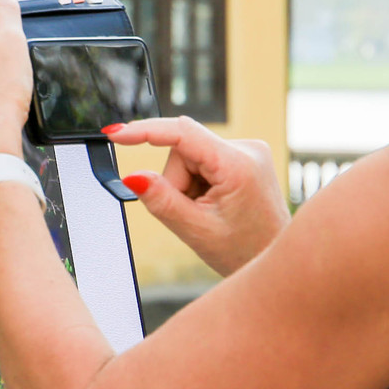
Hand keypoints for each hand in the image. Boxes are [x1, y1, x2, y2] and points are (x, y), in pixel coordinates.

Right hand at [108, 118, 289, 276]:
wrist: (273, 257)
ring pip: (190, 157)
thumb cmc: (245, 250)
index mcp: (238, 165)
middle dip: (176, 182)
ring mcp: (248, 150)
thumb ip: (162, 201)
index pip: (182, 133)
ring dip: (187, 185)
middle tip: (191, 213)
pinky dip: (198, 183)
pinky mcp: (244, 156)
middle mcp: (247, 148)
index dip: (144, 131)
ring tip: (208, 212)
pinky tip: (215, 203)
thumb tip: (133, 177)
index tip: (115, 134)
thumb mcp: (196, 230)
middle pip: (182, 150)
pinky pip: (203, 160)